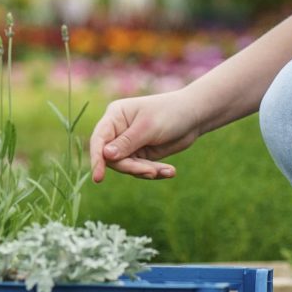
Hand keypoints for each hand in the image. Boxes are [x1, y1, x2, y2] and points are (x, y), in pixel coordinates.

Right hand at [88, 88, 206, 181]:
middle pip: (112, 158)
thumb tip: (105, 155)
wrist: (194, 116)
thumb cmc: (170, 113)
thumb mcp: (148, 127)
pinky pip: (140, 169)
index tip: (98, 178)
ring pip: (127, 166)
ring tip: (167, 171)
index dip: (97, 159)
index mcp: (115, 116)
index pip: (99, 139)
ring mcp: (129, 143)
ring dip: (145, 171)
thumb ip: (126, 143)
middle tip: (150, 172)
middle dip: (131, 167)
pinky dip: (154, 172)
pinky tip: (170, 171)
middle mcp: (118, 130)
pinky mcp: (141, 154)